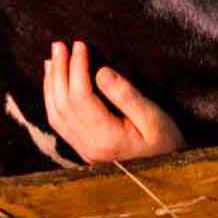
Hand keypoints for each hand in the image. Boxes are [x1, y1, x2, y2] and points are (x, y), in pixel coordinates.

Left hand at [43, 41, 184, 164]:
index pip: (81, 96)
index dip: (76, 68)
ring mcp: (84, 149)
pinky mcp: (84, 148)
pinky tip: (54, 84)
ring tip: (51, 59)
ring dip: (51, 84)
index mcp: (106, 137)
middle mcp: (89, 145)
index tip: (80, 45)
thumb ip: (127, 95)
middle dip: (59, 71)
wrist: (166, 173)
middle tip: (59, 44)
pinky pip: (59, 122)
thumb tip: (101, 71)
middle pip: (62, 104)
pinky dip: (52, 100)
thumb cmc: (165, 142)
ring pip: (56, 114)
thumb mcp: (153, 117)